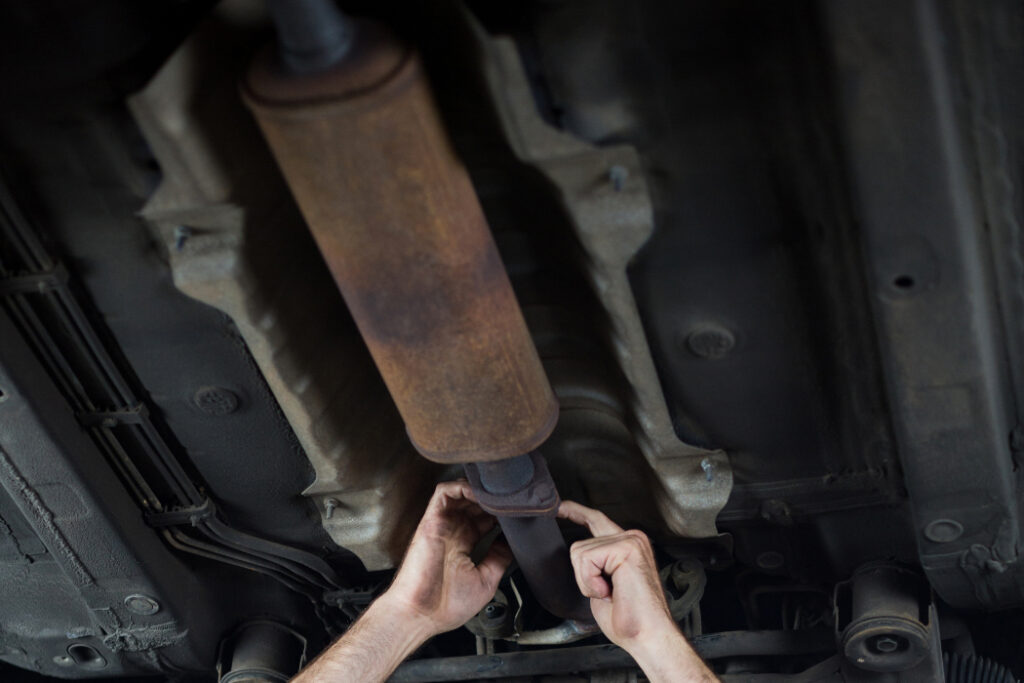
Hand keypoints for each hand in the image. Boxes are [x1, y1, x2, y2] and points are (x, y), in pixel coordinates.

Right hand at [382, 480, 512, 636]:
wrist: (421, 615)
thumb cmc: (445, 606)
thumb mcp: (485, 580)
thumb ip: (499, 558)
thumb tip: (514, 544)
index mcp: (465, 544)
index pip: (485, 518)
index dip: (501, 513)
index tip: (519, 513)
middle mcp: (454, 531)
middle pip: (475, 502)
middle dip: (494, 498)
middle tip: (513, 501)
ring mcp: (444, 524)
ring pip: (461, 493)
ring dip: (480, 490)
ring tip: (498, 496)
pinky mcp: (432, 521)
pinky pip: (444, 493)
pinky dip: (462, 487)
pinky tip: (479, 495)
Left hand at [558, 501, 676, 651]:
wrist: (646, 635)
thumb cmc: (629, 620)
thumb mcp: (603, 584)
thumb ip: (596, 563)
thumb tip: (579, 555)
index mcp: (627, 546)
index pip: (596, 520)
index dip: (575, 512)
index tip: (560, 507)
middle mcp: (631, 538)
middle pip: (579, 545)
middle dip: (583, 576)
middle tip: (607, 594)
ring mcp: (631, 540)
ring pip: (580, 553)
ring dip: (588, 581)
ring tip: (611, 593)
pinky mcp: (627, 547)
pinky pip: (587, 559)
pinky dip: (591, 581)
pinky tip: (610, 591)